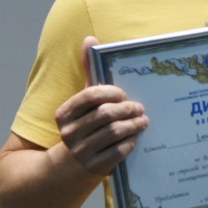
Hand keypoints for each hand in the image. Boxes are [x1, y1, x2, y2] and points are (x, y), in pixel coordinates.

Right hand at [54, 36, 148, 175]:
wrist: (69, 167)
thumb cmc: (83, 125)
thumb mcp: (82, 101)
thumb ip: (89, 72)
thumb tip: (90, 39)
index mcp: (64, 113)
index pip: (90, 96)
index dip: (111, 93)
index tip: (123, 94)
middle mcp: (68, 133)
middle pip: (105, 115)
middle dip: (127, 109)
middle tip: (139, 107)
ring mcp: (80, 152)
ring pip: (113, 133)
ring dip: (132, 125)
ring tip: (143, 121)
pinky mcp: (93, 168)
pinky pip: (117, 152)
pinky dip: (129, 143)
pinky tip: (135, 138)